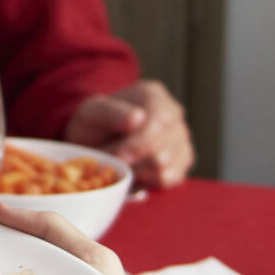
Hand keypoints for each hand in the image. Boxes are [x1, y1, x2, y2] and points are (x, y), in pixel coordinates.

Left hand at [67, 79, 193, 188]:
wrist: (97, 139)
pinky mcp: (182, 160)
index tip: (117, 156)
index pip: (158, 122)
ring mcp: (181, 137)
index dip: (137, 144)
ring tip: (119, 164)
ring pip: (165, 165)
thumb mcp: (91, 112)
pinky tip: (133, 171)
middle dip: (133, 160)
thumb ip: (111, 112)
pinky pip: (169, 177)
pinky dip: (146, 179)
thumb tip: (137, 118)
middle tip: (112, 163)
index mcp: (153, 95)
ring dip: (137, 170)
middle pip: (163, 147)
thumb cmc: (95, 123)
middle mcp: (173, 113)